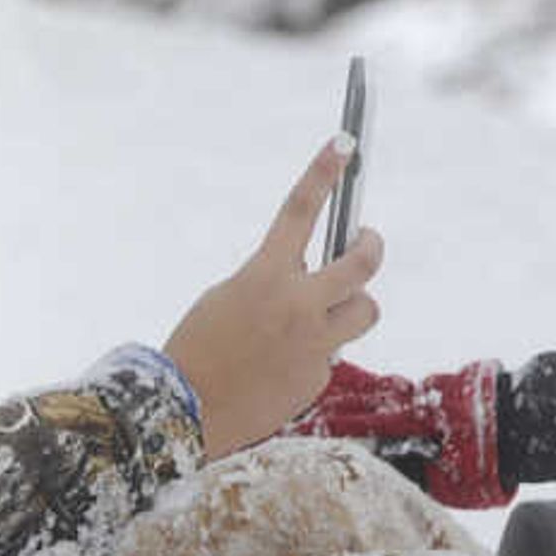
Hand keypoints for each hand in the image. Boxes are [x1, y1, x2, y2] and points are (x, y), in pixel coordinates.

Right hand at [160, 134, 382, 453]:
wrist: (184, 410)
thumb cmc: (197, 347)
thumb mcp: (227, 298)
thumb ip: (271, 283)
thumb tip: (312, 283)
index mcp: (264, 277)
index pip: (299, 212)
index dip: (322, 173)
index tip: (343, 144)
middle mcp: (298, 306)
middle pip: (364, 264)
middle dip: (371, 245)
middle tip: (366, 241)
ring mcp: (314, 343)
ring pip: (365, 311)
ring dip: (353, 304)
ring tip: (329, 312)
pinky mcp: (318, 377)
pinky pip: (331, 353)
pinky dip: (311, 353)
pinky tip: (278, 368)